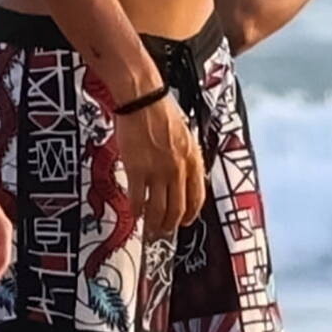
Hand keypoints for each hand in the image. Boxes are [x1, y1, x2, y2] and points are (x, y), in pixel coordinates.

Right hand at [115, 91, 204, 239]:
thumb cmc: (161, 112)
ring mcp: (157, 171)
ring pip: (158, 208)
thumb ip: (187, 159)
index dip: (190, 214)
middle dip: (171, 224)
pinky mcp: (137, 170)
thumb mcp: (185, 136)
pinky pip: (138, 198)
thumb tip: (184, 177)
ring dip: (154, 222)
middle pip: (177, 208)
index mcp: (193, 160)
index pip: (197, 197)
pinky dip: (136, 209)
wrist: (142, 100)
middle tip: (164, 231)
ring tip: (149, 228)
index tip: (185, 221)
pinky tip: (134, 213)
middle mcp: (178, 169)